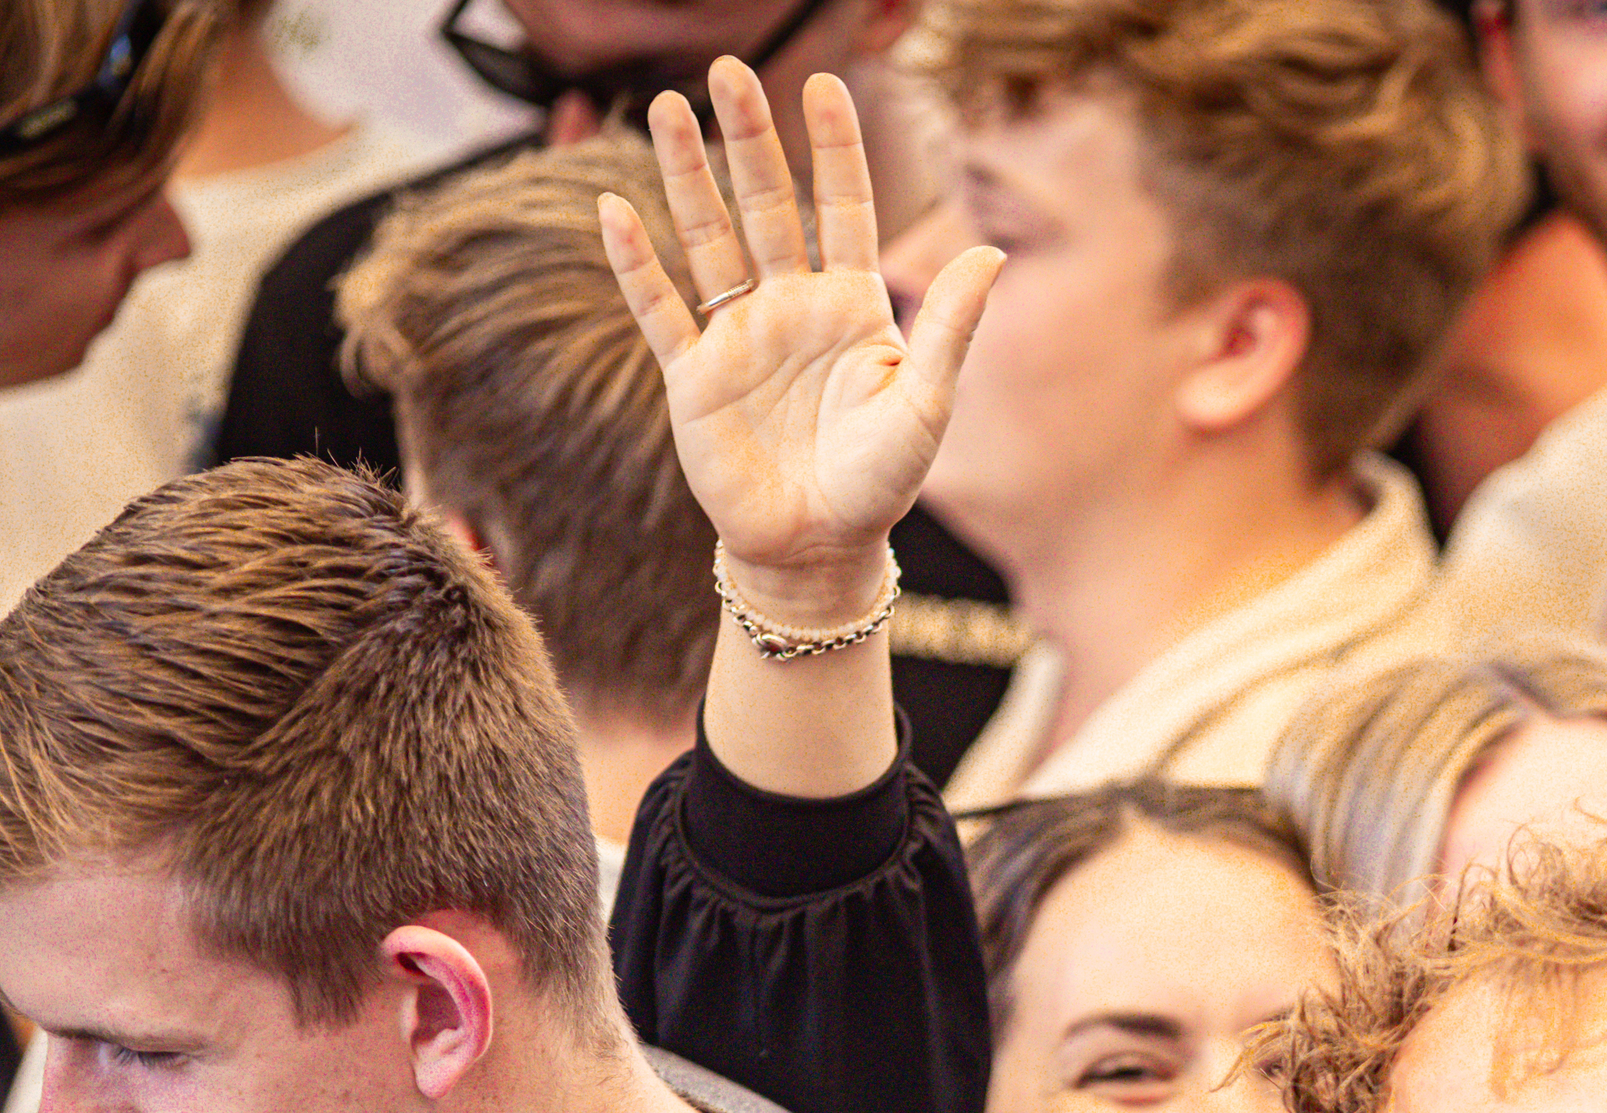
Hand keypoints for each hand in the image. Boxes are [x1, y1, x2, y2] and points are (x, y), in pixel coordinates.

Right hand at [604, 59, 1001, 605]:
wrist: (818, 550)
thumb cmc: (880, 483)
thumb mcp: (927, 405)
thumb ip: (952, 328)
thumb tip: (991, 252)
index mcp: (854, 305)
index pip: (843, 207)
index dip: (834, 148)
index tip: (826, 83)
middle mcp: (792, 306)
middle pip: (767, 204)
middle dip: (748, 139)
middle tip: (726, 69)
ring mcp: (738, 334)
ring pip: (708, 237)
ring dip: (687, 176)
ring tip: (666, 109)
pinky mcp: (692, 375)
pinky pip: (659, 306)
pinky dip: (637, 261)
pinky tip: (616, 208)